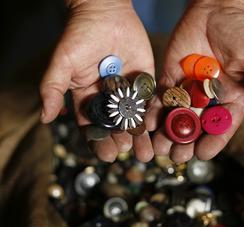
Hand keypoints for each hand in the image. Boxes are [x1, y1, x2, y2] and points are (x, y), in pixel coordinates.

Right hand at [40, 0, 154, 161]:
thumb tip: (45, 118)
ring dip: (141, 135)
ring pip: (135, 118)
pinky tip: (158, 128)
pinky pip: (151, 100)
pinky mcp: (145, 81)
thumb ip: (53, 89)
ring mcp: (128, 91)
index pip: (93, 126)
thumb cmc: (80, 36)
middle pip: (116, 126)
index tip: (106, 155)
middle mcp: (110, 99)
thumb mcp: (62, 63)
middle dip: (122, 140)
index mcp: (89, 98)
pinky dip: (154, 115)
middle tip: (127, 151)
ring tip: (146, 151)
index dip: (99, 141)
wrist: (106, 13)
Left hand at [151, 0, 243, 161]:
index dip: (214, 141)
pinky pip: (162, 98)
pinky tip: (147, 123)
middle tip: (176, 157)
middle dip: (186, 142)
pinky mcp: (171, 79)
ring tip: (157, 147)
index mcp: (231, 99)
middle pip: (196, 126)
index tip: (203, 154)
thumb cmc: (241, 31)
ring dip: (166, 133)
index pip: (223, 125)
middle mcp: (208, 100)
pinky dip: (154, 110)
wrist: (216, 11)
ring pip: (176, 117)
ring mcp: (188, 90)